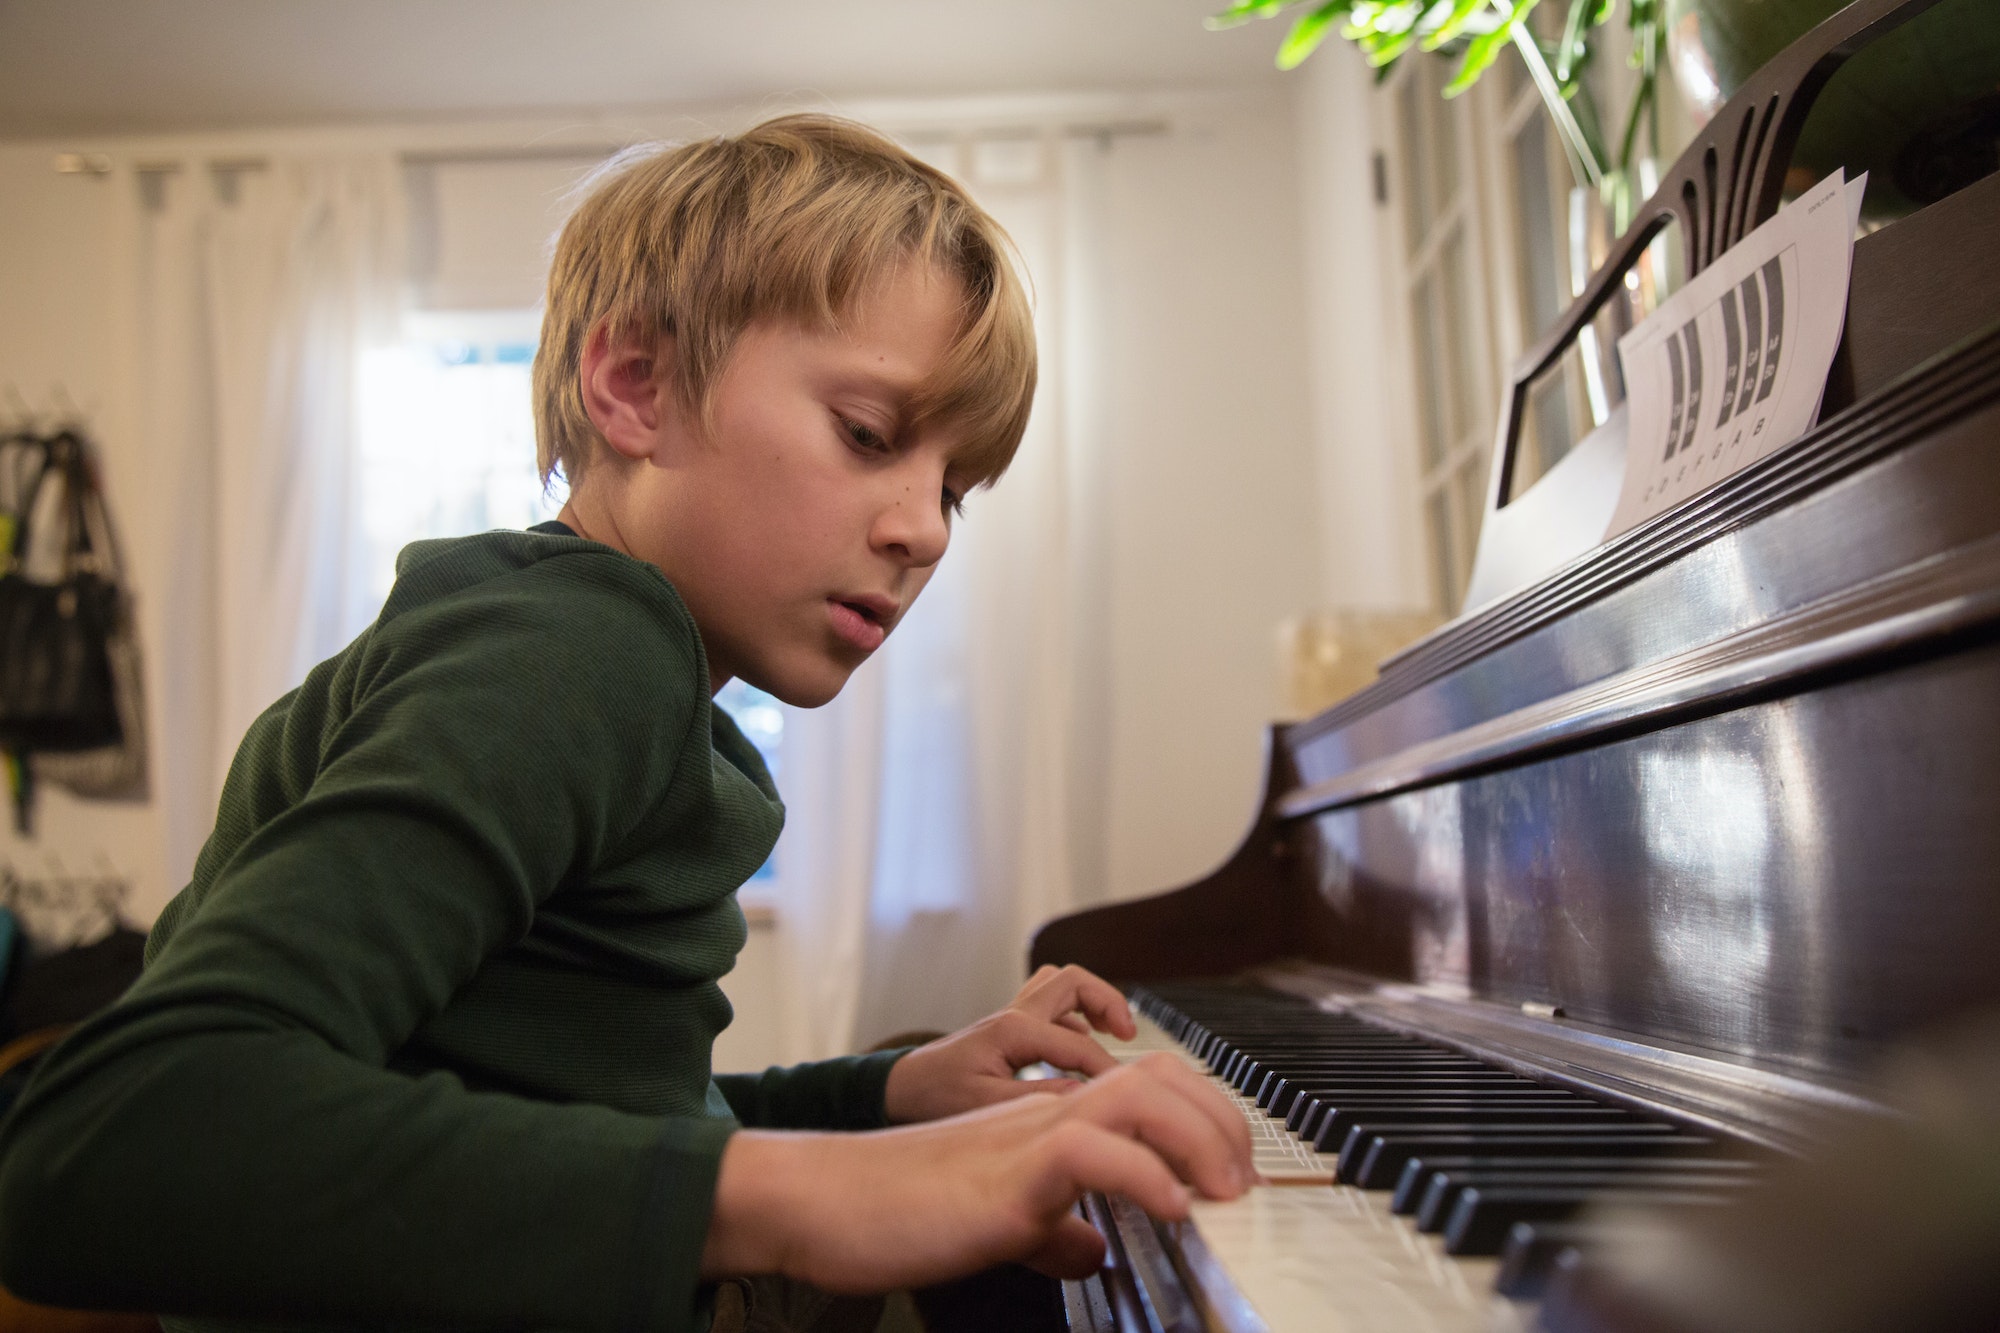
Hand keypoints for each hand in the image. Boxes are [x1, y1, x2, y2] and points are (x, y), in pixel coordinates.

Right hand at [702, 1053, 1255, 1290]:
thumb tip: (1091, 1250)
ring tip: (1224, 1192)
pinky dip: (1145, 1176)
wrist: (822, 1201)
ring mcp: (1026, 1134)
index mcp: (1048, 1121)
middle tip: (1247, 1182)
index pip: (1149, 1087)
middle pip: (1160, 1075)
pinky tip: (1170, 1210)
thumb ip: (1049, 1228)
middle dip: (1223, 1121)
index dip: (1206, 1118)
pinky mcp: (1006, 1170)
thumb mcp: (998, 1223)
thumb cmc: (898, 1209)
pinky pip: (1091, 1151)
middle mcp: (1046, 1112)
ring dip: (1199, 1137)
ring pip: (1138, 1093)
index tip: (1236, 1172)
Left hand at [882, 965, 1139, 1123]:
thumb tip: (1085, 1096)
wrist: (901, 1089)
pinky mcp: (1010, 1028)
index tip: (1127, 1093)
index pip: (1079, 1044)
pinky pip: (1051, 1007)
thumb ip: (1037, 1100)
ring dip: (1091, 1001)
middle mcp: (1015, 1015)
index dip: (1108, 1070)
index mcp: (1013, 1030)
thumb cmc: (935, 1096)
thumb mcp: (985, 1105)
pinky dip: (1074, 1018)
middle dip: (1108, 1001)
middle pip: (1073, 980)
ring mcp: (1012, 1017)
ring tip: (1114, 1031)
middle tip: (1128, 1033)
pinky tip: (1079, 1048)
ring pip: (1061, 984)